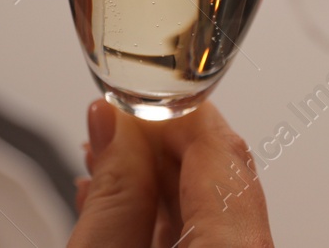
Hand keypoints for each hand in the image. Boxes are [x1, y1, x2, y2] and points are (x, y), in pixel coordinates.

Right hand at [70, 101, 273, 247]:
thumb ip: (115, 189)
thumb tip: (114, 123)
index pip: (222, 150)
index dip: (177, 112)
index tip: (139, 94)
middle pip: (219, 178)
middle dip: (161, 145)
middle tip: (115, 124)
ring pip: (209, 210)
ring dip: (154, 180)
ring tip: (105, 160)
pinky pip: (201, 238)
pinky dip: (161, 218)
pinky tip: (120, 204)